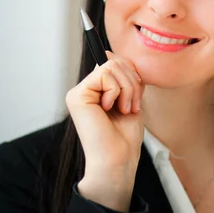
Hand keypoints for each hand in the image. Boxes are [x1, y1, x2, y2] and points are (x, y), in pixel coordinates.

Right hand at [65, 51, 144, 210]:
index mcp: (97, 91)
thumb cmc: (125, 136)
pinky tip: (111, 109)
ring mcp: (79, 92)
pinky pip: (104, 74)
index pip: (113, 62)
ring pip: (111, 65)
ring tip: (125, 109)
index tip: (136, 92)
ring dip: (127, 88)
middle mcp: (85, 90)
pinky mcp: (76, 95)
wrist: (118, 158)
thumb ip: (124, 78)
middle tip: (132, 105)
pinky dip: (117, 91)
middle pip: (114, 61)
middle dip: (133, 81)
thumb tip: (112, 54)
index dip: (131, 71)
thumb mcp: (130, 98)